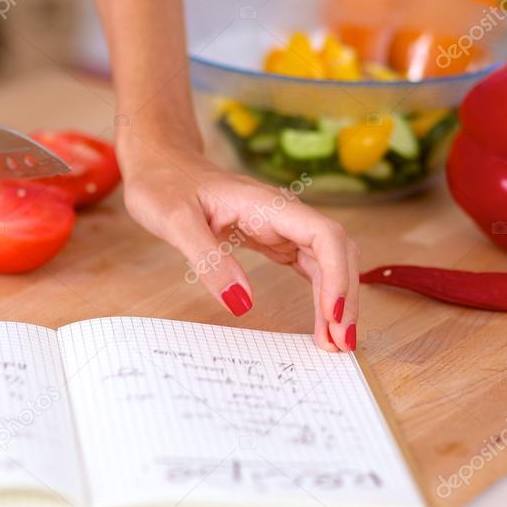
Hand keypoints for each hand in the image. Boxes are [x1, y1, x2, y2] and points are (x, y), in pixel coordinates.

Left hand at [120, 140, 359, 351]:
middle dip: (345, 295)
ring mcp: (281, 227)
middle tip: (341, 342)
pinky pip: (310, 267)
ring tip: (336, 340)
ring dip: (337, 299)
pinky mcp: (274, 240)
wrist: (160, 164)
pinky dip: (320, 294)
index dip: (336, 275)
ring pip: (328, 262)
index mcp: (266, 204)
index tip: (332, 315)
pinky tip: (322, 319)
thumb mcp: (176, 222)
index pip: (323, 235)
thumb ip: (209, 261)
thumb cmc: (165, 185)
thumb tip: (242, 303)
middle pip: (336, 251)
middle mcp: (283, 214)